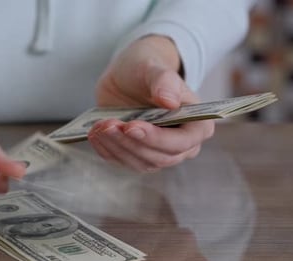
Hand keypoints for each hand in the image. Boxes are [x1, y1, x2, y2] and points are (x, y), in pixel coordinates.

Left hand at [91, 36, 213, 171]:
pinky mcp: (137, 155)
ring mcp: (159, 152)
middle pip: (159, 156)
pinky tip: (95, 134)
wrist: (128, 75)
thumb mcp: (154, 67)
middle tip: (108, 124)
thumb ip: (164, 80)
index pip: (183, 142)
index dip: (157, 138)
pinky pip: (123, 161)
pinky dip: (107, 150)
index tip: (132, 127)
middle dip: (131, 142)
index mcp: (197, 125)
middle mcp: (182, 145)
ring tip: (99, 126)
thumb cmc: (147, 69)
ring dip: (116, 146)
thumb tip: (169, 101)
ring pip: (140, 162)